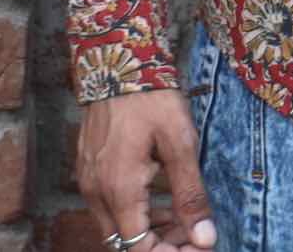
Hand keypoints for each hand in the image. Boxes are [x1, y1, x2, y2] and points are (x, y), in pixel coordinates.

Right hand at [78, 88, 217, 250]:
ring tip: (182, 220)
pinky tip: (158, 200)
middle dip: (161, 245)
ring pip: (116, 227)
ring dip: (148, 230)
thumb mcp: (179, 142)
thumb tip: (205, 238)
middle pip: (125, 243)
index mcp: (119, 190)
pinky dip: (134, 212)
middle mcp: (97, 192)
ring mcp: (88, 181)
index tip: (197, 246)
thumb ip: (190, 194)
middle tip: (194, 235)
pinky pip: (108, 206)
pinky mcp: (88, 168)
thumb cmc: (151, 98)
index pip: (139, 249)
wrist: (118, 59)